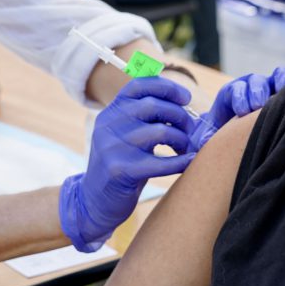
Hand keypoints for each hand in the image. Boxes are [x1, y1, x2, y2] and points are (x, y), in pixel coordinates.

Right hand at [59, 77, 197, 251]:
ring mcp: (113, 148)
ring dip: (181, 139)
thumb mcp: (125, 134)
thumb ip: (144, 117)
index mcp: (111, 112)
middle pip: (153, 105)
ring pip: (160, 132)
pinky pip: (160, 163)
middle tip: (191, 129)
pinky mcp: (120, 171)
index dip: (166, 87)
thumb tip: (182, 102)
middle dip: (180, 115)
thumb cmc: (121, 164)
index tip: (185, 97)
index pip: (138, 85)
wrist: (93, 200)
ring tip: (186, 148)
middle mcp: (109, 125)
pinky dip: (180, 161)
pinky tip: (190, 161)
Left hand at [190, 67, 284, 150]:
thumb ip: (201, 138)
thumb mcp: (206, 136)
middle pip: (256, 81)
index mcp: (232, 94)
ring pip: (279, 76)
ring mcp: (272, 87)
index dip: (239, 96)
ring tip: (282, 96)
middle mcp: (252, 87)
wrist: (237, 134)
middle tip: (257, 105)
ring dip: (281, 84)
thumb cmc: (223, 136)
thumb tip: (201, 143)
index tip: (241, 110)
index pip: (235, 88)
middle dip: (256, 91)